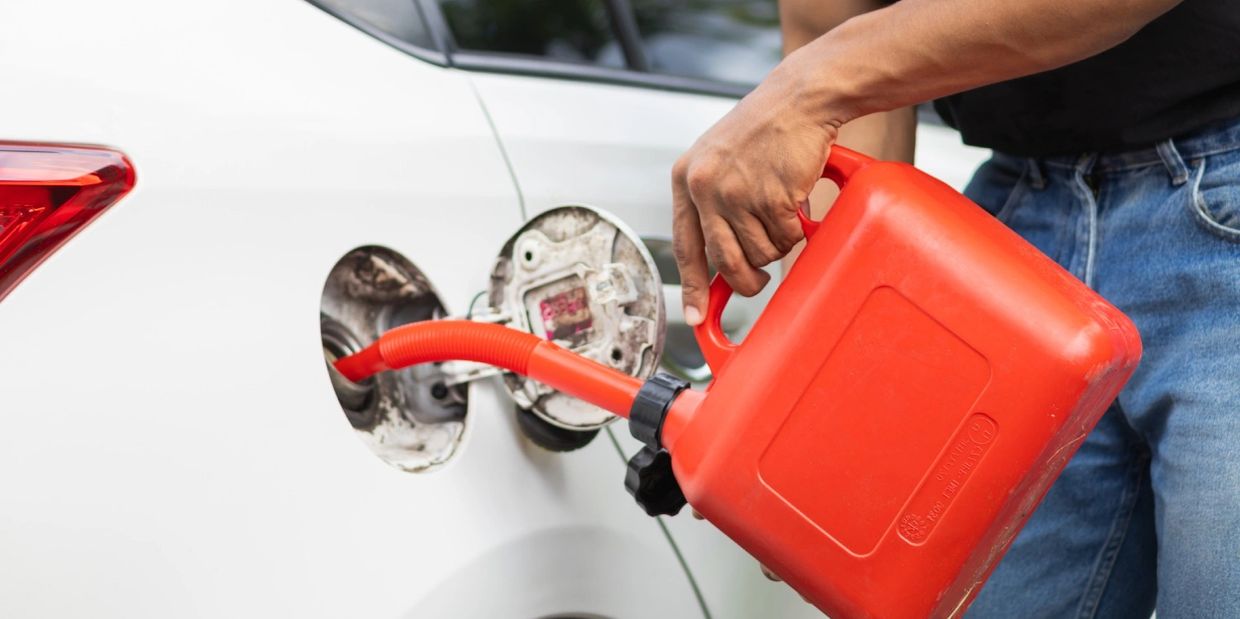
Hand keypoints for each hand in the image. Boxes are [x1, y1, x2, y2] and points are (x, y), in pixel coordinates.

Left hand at [672, 59, 840, 324]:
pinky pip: (786, 239)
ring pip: (758, 253)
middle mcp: (704, 188)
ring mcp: (737, 192)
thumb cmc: (763, 130)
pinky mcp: (771, 196)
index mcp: (686, 180)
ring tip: (781, 217)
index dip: (692, 287)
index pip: (684, 247)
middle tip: (758, 282)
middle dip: (745, 281)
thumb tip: (717, 263)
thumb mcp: (719, 161)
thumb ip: (711, 205)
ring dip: (776, 246)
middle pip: (724, 261)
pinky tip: (796, 206)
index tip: (696, 317)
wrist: (798, 99)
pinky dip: (797, 232)